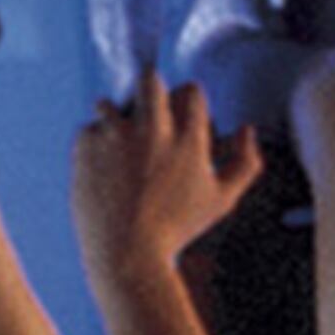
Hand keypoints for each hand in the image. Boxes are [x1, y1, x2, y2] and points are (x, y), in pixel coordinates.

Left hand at [72, 74, 260, 290]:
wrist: (126, 255)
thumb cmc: (177, 230)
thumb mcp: (222, 201)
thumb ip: (245, 163)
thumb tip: (247, 128)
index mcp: (188, 139)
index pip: (190, 90)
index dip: (184, 100)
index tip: (177, 117)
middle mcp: (153, 131)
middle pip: (150, 79)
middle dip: (147, 88)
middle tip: (144, 106)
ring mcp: (117, 136)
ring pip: (110, 103)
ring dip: (113, 119)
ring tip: (118, 145)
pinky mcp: (87, 146)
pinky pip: (88, 130)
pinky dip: (94, 147)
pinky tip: (101, 171)